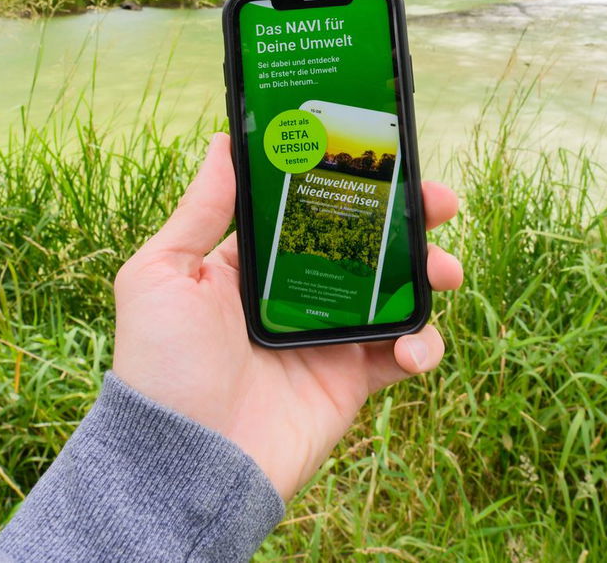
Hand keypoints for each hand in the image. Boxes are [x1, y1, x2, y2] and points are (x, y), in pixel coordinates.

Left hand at [111, 132, 463, 498]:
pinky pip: (400, 354)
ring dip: (430, 275)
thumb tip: (223, 142)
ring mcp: (326, 337)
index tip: (387, 157)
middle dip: (409, 220)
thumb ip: (199, 210)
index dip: (350, 182)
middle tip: (439, 204)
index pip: (311, 208)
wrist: (184, 464)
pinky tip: (413, 347)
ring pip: (395, 292)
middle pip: (366, 243)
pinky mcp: (349, 381)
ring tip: (445, 272)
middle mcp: (294, 294)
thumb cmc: (161, 367)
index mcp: (251, 263)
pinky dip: (422, 344)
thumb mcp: (161, 275)